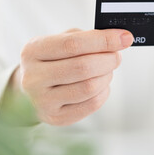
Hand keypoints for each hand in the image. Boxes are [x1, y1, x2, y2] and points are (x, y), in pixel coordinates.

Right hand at [13, 28, 132, 125]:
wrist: (29, 91)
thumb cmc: (51, 62)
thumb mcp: (58, 42)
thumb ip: (85, 37)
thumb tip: (117, 39)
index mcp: (33, 52)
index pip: (73, 44)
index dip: (103, 40)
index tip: (124, 37)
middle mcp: (33, 78)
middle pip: (83, 67)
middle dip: (109, 59)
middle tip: (116, 56)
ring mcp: (43, 101)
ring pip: (90, 87)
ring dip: (106, 76)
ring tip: (106, 70)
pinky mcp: (56, 118)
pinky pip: (92, 104)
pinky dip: (103, 92)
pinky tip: (100, 85)